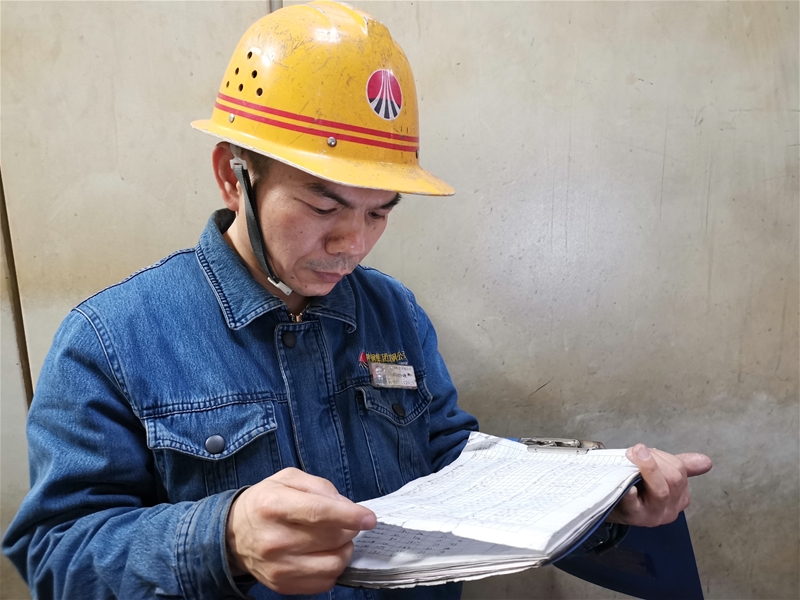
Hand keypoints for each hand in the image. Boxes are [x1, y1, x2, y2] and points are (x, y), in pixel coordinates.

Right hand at [225, 467, 375, 594]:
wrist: (233, 534)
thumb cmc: (265, 502)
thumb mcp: (287, 479)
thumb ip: (319, 486)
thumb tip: (346, 506)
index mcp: (273, 506)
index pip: (318, 512)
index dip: (349, 515)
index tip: (369, 518)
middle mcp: (273, 539)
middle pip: (331, 538)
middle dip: (348, 529)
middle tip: (345, 522)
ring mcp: (277, 567)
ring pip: (332, 564)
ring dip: (343, 550)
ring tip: (335, 539)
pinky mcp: (282, 586)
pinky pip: (324, 583)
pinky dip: (332, 568)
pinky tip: (323, 554)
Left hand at [607, 444, 711, 526]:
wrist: (609, 503)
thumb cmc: (636, 487)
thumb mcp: (658, 475)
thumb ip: (681, 466)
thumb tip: (706, 461)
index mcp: (680, 496)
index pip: (680, 471)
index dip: (662, 457)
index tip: (644, 450)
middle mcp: (670, 508)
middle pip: (673, 480)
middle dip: (654, 460)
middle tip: (634, 451)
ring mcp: (653, 515)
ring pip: (661, 491)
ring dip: (647, 468)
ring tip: (631, 455)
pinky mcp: (633, 518)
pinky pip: (635, 505)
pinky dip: (632, 494)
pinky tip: (629, 487)